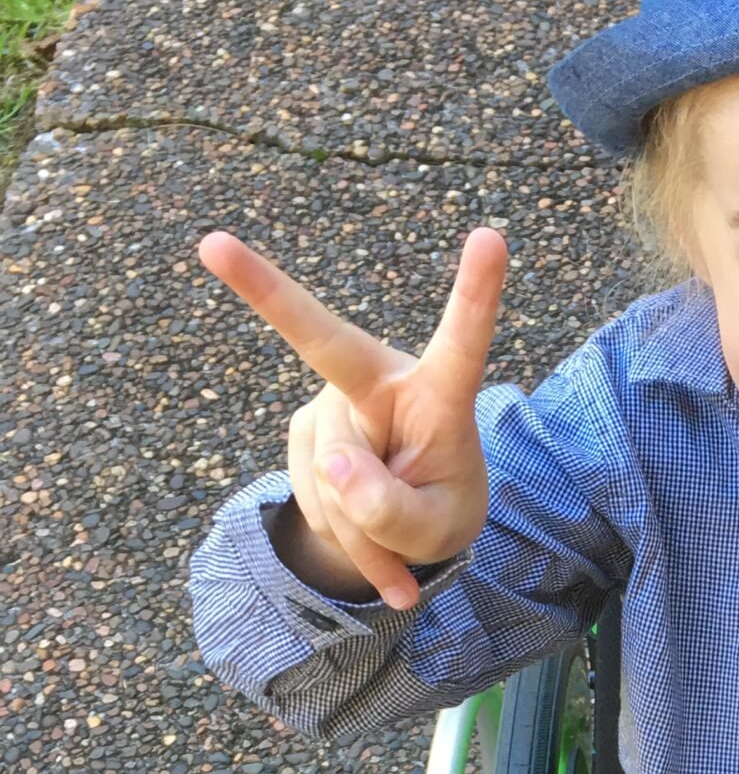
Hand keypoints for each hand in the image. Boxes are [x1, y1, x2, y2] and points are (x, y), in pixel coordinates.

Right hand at [197, 226, 509, 610]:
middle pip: (323, 342)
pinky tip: (364, 535)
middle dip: (265, 290)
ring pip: (332, 478)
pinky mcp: (305, 430)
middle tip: (212, 243)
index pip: (459, 343)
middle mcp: (380, 382)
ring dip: (361, 528)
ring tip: (391, 530)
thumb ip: (395, 510)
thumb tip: (334, 466)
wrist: (409, 526)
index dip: (475, 295)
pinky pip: (316, 501)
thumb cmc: (441, 508)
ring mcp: (334, 404)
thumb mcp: (438, 530)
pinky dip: (343, 536)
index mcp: (439, 393)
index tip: (491, 237)